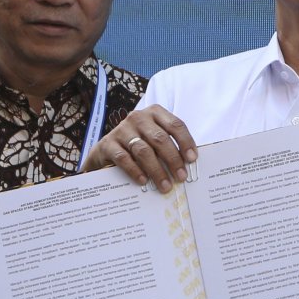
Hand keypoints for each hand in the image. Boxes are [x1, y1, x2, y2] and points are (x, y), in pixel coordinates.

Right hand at [83, 106, 197, 192]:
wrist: (106, 150)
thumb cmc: (138, 143)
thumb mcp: (155, 138)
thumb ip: (170, 145)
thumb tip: (187, 165)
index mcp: (155, 113)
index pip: (175, 125)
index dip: (186, 142)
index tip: (192, 159)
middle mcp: (138, 118)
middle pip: (160, 139)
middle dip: (173, 159)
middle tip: (181, 177)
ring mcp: (121, 130)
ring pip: (143, 150)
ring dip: (156, 170)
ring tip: (165, 185)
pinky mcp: (108, 144)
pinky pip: (123, 158)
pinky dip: (135, 170)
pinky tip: (144, 181)